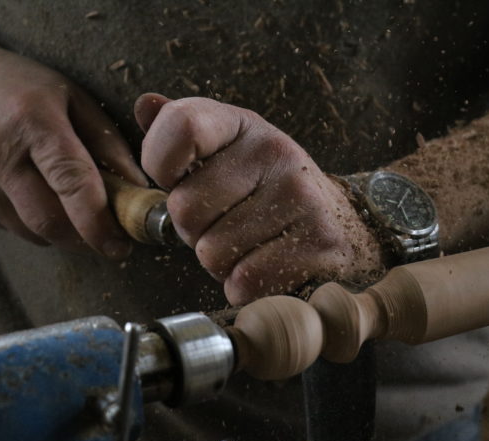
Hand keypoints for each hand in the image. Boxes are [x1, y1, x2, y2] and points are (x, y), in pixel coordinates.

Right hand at [0, 39, 145, 257]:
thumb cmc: (24, 88)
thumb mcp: (75, 100)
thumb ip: (108, 145)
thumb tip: (136, 191)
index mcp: (32, 123)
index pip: (72, 183)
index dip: (100, 222)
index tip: (122, 244)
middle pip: (50, 220)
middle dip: (87, 238)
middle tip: (112, 237)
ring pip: (31, 231)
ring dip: (64, 232)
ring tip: (77, 209)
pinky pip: (12, 227)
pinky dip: (37, 225)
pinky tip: (43, 198)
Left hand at [134, 93, 384, 304]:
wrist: (343, 222)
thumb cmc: (268, 190)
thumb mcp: (230, 151)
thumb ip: (183, 133)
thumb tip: (145, 105)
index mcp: (245, 124)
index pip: (181, 126)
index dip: (161, 164)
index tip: (177, 181)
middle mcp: (276, 152)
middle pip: (186, 208)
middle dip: (194, 231)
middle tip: (224, 225)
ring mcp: (302, 196)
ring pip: (212, 252)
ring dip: (220, 263)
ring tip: (248, 246)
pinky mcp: (319, 241)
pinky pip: (244, 281)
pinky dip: (244, 286)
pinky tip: (265, 266)